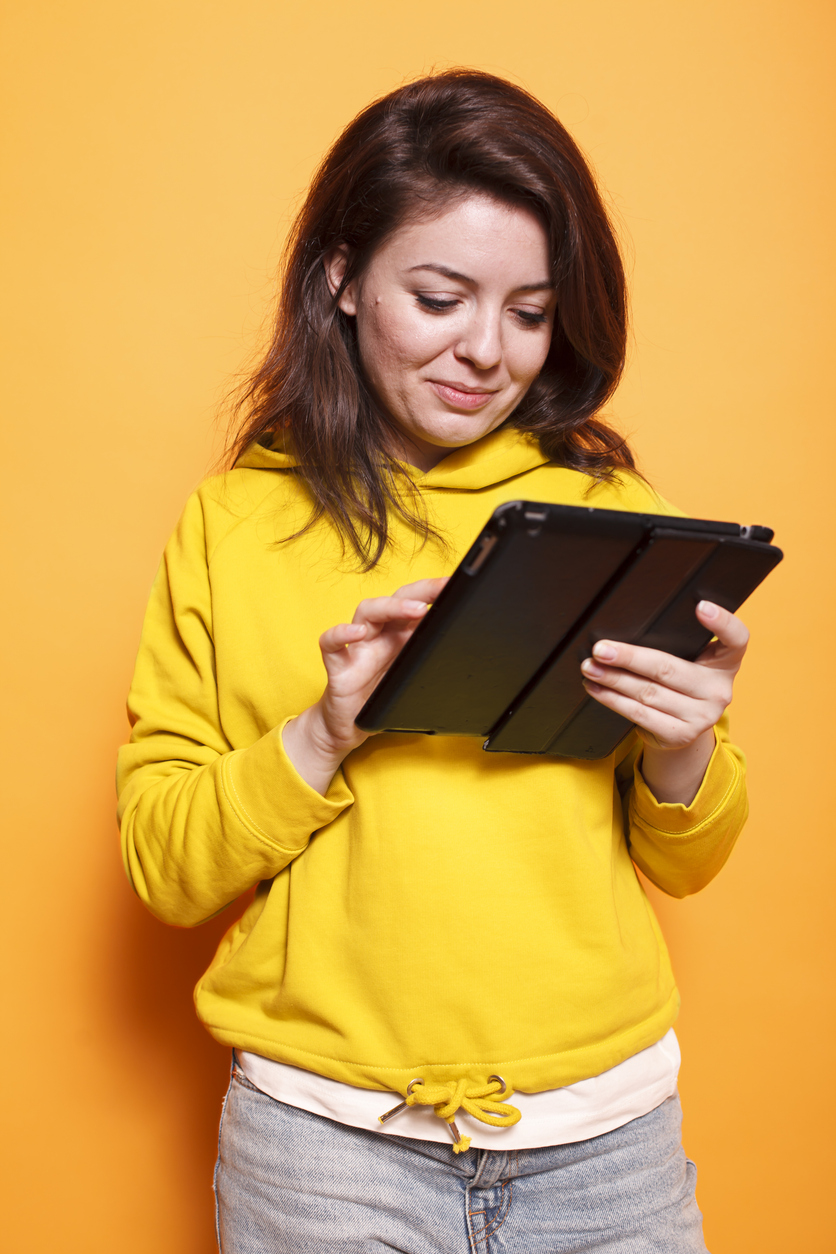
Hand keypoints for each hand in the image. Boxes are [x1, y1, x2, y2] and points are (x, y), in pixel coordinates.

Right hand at [282, 577, 447, 792]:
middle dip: (419, 592)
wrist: (349, 728)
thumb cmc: (381, 700)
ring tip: (414, 610)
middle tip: (440, 590)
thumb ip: (430, 662)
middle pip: (394, 600)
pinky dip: (340, 633)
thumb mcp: (413, 679)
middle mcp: (379, 635)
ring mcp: (357, 647)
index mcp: (400, 636)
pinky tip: (356, 633)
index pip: (416, 604)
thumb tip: (467, 654)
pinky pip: (330, 643)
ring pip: (367, 612)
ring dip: (390, 607)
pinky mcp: (338, 665)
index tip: (454, 585)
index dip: (433, 592)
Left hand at [580, 601, 748, 802]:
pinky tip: (596, 687)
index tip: (700, 605)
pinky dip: (612, 699)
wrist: (683, 730)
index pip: (737, 638)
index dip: (722, 622)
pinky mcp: (680, 734)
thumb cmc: (681, 684)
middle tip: (600, 649)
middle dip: (629, 657)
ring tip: (590, 667)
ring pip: (648, 692)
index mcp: (726, 662)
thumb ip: (676, 644)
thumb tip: (624, 627)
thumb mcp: (691, 662)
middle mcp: (719, 690)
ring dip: (613, 679)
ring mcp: (702, 716)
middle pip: (669, 668)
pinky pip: (639, 714)